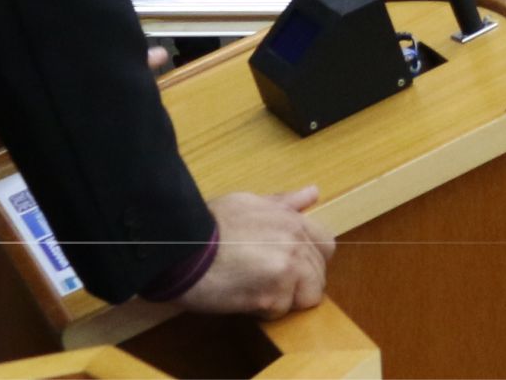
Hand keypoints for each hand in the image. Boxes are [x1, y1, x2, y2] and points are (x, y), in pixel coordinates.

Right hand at [175, 187, 334, 319]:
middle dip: (298, 283)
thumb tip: (313, 193)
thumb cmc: (207, 227)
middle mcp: (296, 242)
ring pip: (307, 296)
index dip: (309, 260)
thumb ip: (285, 203)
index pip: (326, 246)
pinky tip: (242, 296)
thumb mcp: (248, 203)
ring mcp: (287, 268)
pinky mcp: (273, 295)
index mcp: (292, 220)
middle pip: (319, 275)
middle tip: (266, 281)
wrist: (180, 250)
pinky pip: (281, 312)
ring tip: (255, 289)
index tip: (290, 267)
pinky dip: (264, 311)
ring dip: (284, 299)